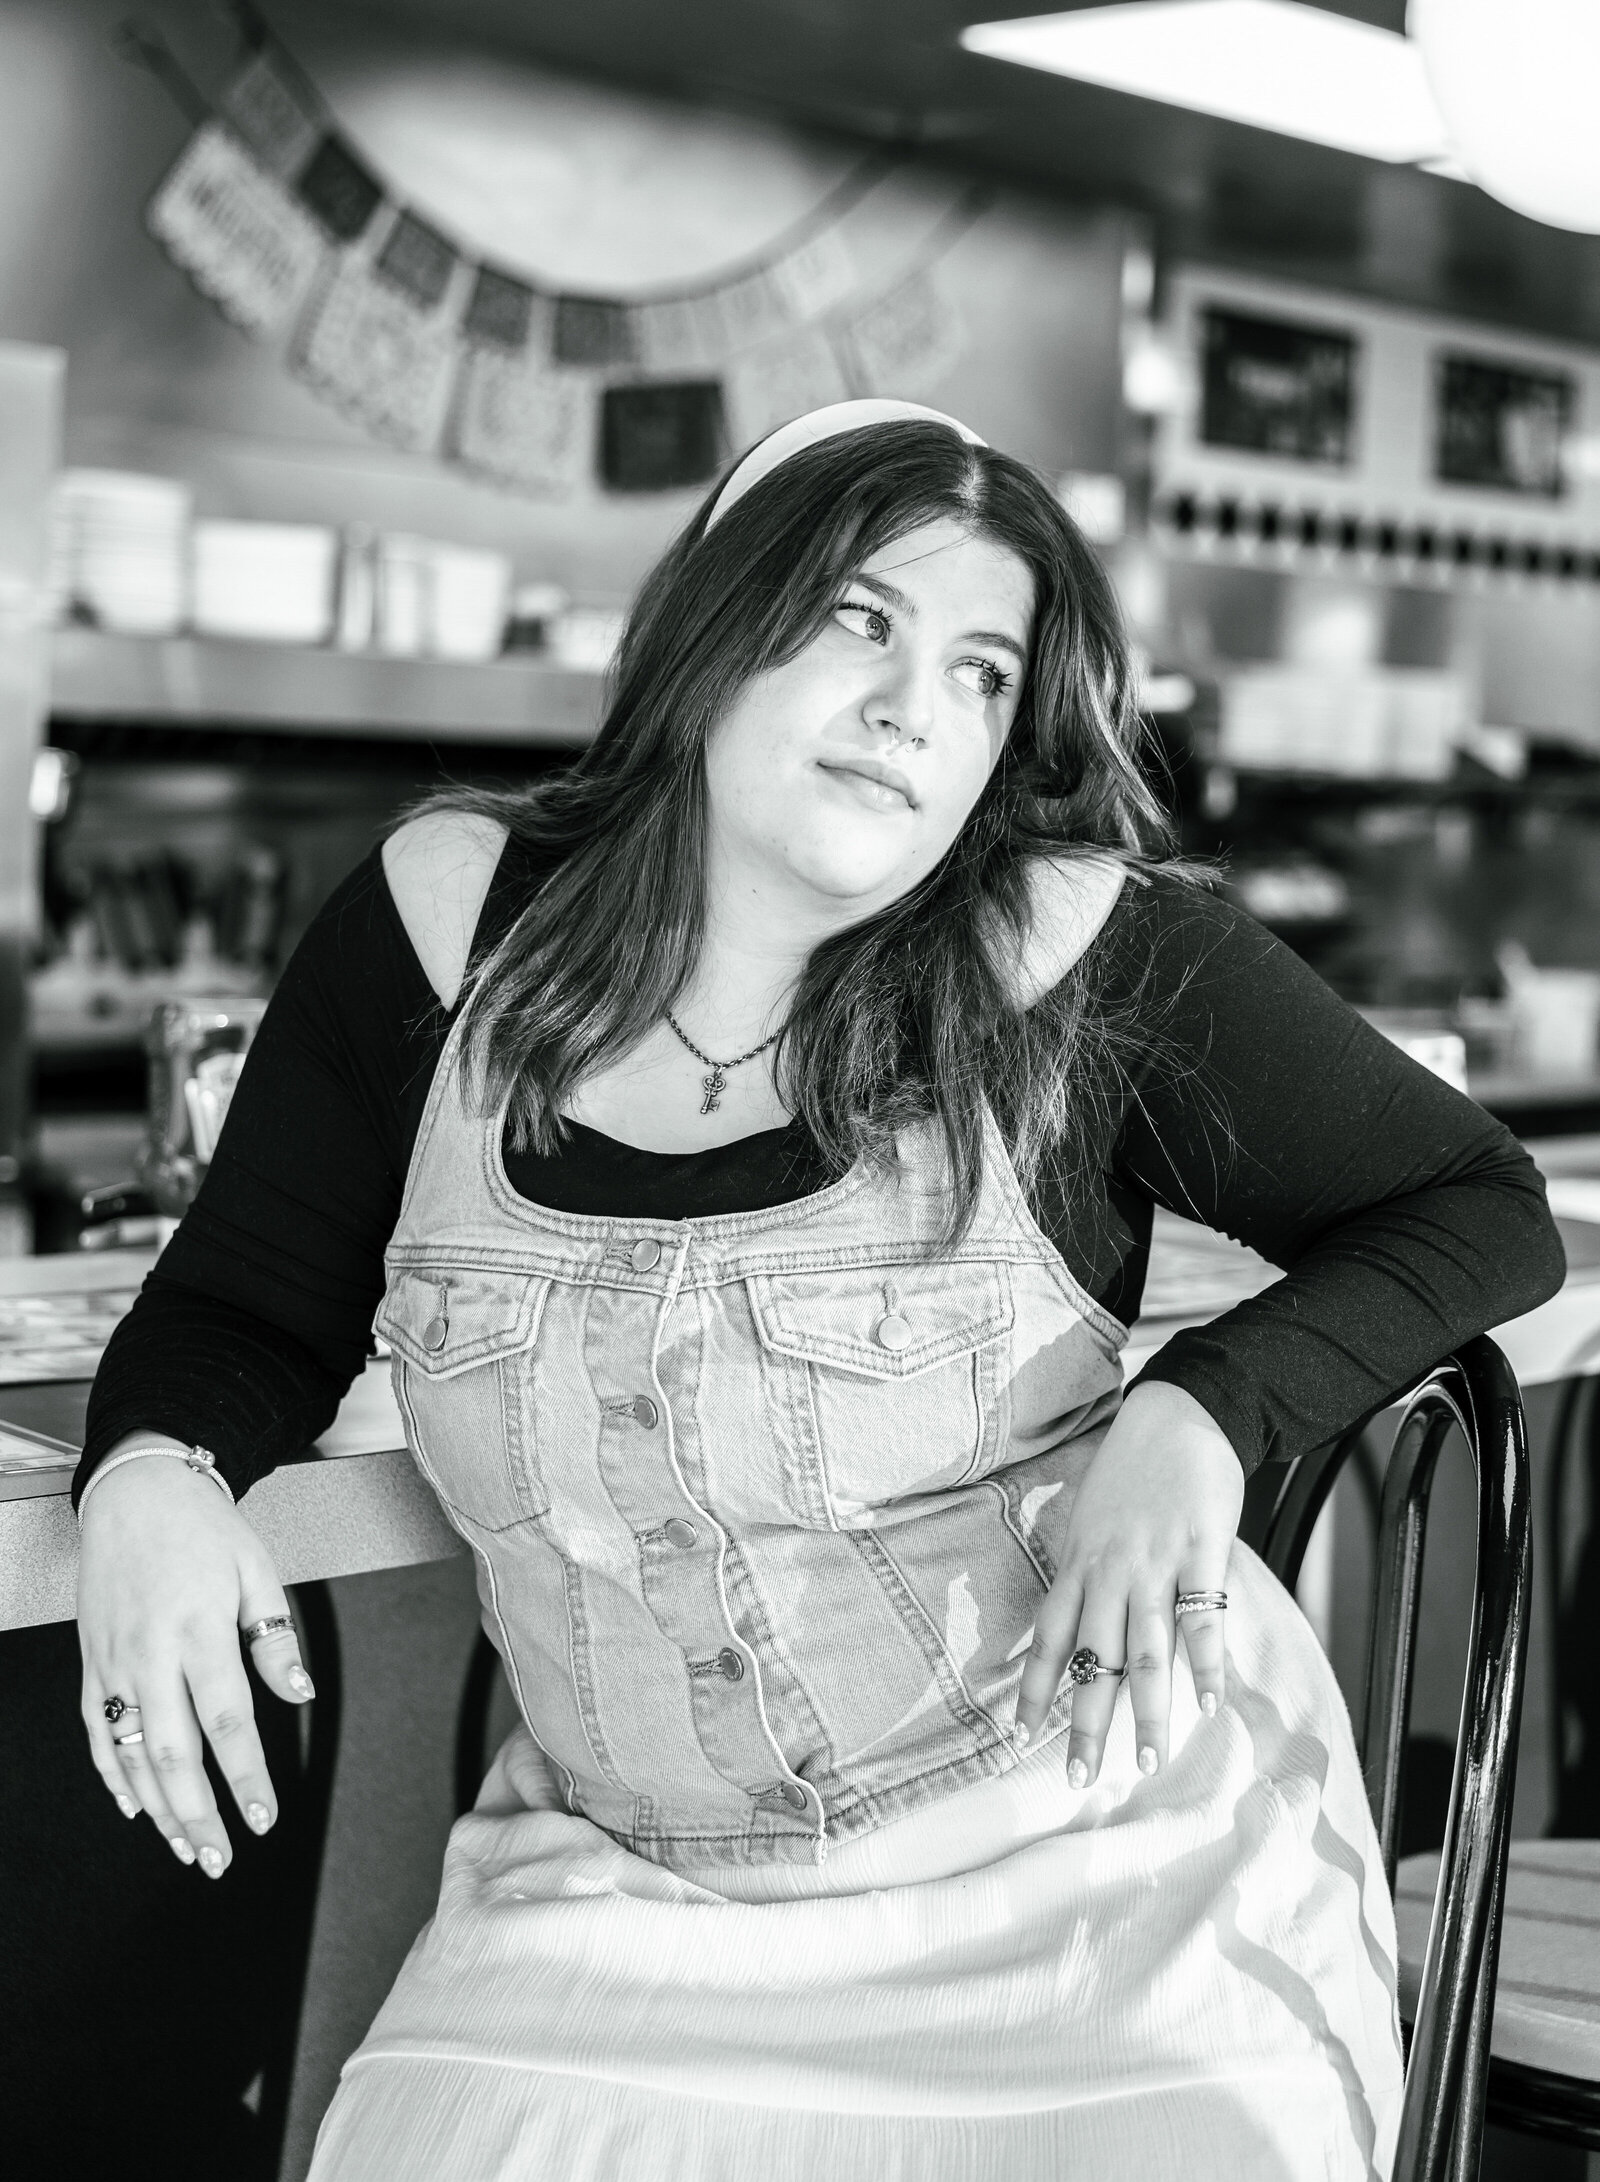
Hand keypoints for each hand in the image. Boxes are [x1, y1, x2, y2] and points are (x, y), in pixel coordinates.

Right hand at [76, 1445, 313, 1876]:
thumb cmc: (203, 1529)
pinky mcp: (91, 1663)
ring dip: (160, 1809)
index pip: (226, 1720)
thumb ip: (276, 1638)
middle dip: (198, 1814)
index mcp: (198, 1627)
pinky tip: (137, 1808)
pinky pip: (97, 1732)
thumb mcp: (257, 1569)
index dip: (245, 1776)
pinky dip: (113, 1776)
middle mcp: (150, 1652)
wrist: (135, 1492)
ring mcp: (113, 1662)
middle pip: (173, 1752)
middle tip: (221, 1859)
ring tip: (188, 1849)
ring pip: (131, 1753)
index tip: (264, 1818)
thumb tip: (300, 1694)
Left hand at [1013, 1380, 1242, 1784]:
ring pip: (1146, 1649)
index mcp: (1080, 1565)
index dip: (1033, 1689)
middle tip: (1078, 1779)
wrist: (1177, 1415)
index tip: (1019, 1738)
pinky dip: (1206, 1662)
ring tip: (1148, 1761)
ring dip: (1147, 1710)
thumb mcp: (1092, 1523)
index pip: (1049, 1639)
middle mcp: (1110, 1571)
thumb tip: (1076, 1629)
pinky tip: (1207, 1702)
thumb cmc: (1131, 1473)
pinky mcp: (1200, 1550)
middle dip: (1085, 1723)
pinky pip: (1202, 1616)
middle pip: (1094, 1659)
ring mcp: (1155, 1562)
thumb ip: (1086, 1576)